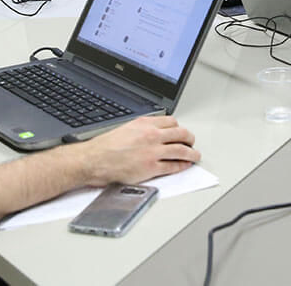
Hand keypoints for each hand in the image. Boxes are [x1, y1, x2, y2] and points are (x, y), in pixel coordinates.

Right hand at [78, 116, 199, 185]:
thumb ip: (142, 129)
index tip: (181, 132)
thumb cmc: (105, 147)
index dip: (179, 128)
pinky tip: (185, 166)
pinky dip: (182, 166)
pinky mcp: (152, 167)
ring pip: (181, 150)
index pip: (172, 122)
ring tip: (195, 155)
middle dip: (189, 138)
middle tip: (192, 142)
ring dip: (192, 153)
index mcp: (145, 124)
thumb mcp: (126, 129)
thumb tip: (152, 133)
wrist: (94, 160)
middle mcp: (152, 135)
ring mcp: (153, 151)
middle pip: (181, 133)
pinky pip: (173, 166)